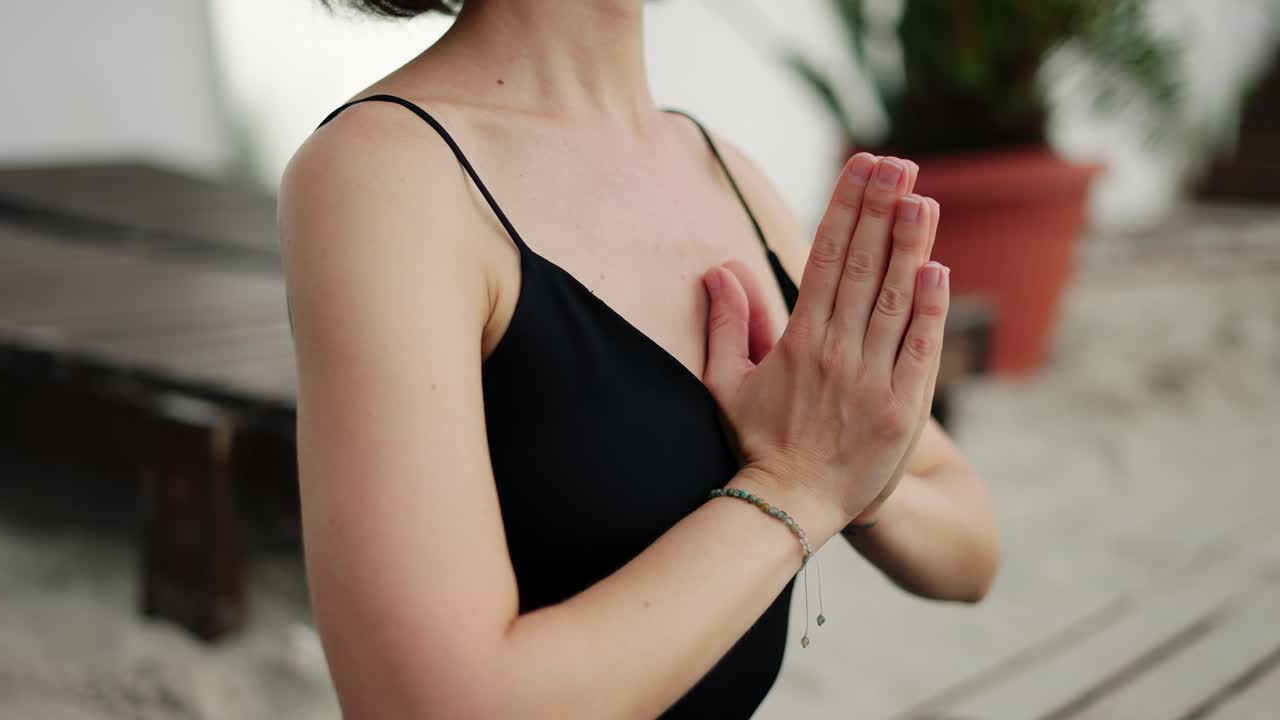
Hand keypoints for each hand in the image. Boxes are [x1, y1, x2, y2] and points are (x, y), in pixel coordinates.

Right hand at [701, 155, 948, 541]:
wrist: (793, 506)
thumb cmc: (759, 443)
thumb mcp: (726, 383)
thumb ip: (727, 324)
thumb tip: (720, 270)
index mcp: (798, 340)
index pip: (824, 259)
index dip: (845, 209)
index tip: (862, 167)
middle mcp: (835, 352)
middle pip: (860, 268)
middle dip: (879, 210)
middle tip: (897, 163)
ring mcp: (871, 380)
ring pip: (891, 301)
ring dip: (908, 247)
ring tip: (922, 199)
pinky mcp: (902, 410)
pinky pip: (918, 352)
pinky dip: (929, 312)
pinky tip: (938, 271)